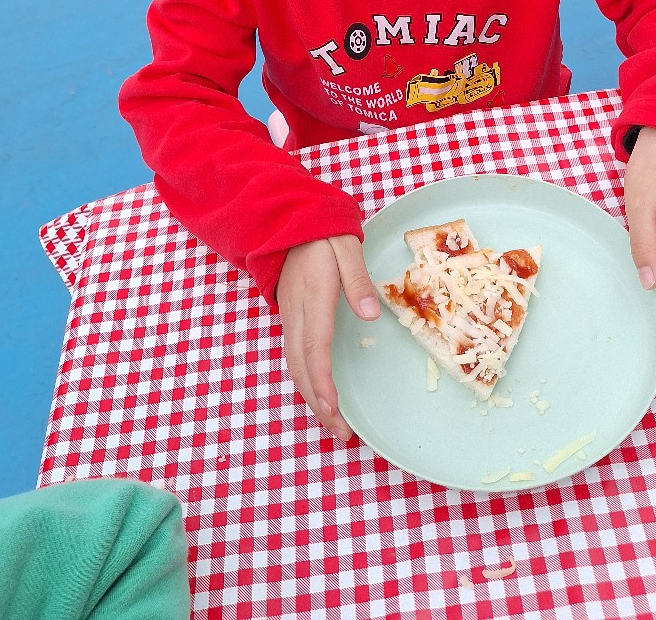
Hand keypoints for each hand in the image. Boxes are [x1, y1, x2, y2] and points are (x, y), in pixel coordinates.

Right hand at [276, 235, 379, 441]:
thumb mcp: (346, 247)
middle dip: (319, 404)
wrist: (285, 222)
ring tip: (334, 424)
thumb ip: (357, 279)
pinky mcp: (290, 319)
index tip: (333, 408)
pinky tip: (320, 395)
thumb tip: (370, 314)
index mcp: (313, 299)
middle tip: (342, 433)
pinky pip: (294, 358)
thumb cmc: (322, 234)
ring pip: (295, 367)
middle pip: (302, 368)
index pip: (315, 348)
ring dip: (312, 398)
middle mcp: (296, 315)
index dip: (322, 381)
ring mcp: (289, 318)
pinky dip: (306, 382)